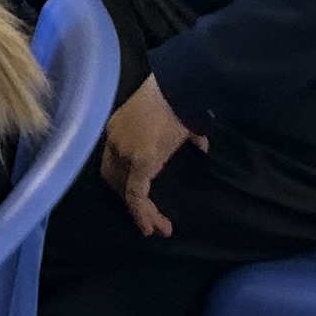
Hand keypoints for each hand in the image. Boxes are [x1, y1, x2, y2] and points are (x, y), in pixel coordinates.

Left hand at [99, 77, 205, 238]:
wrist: (181, 87)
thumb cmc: (180, 96)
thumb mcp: (175, 115)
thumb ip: (185, 133)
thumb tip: (201, 144)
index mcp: (118, 127)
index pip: (114, 161)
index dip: (125, 181)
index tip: (140, 198)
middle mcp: (114, 140)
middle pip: (114, 179)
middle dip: (130, 201)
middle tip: (149, 218)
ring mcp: (125, 152)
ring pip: (126, 191)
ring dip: (141, 213)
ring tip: (158, 228)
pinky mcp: (139, 163)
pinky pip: (136, 195)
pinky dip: (143, 214)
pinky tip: (153, 227)